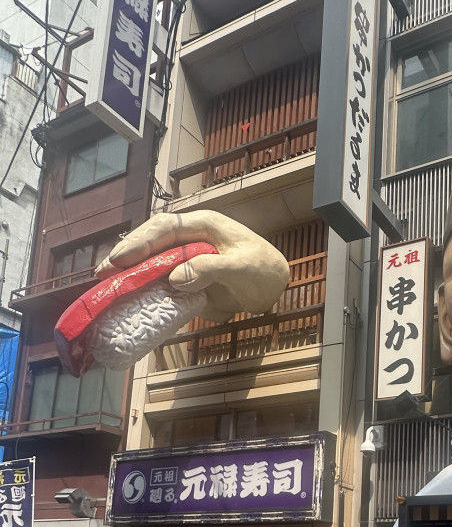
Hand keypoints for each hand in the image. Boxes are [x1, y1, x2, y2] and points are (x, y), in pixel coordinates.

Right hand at [95, 210, 289, 322]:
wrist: (274, 287)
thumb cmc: (263, 269)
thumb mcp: (241, 267)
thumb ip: (211, 269)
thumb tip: (175, 278)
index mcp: (202, 226)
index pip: (165, 228)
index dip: (141, 242)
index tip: (121, 258)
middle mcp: (189, 239)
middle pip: (151, 243)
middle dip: (126, 256)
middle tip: (103, 273)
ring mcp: (186, 260)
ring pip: (152, 263)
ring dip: (130, 274)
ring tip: (105, 286)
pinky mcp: (187, 280)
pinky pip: (161, 284)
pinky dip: (145, 291)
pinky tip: (128, 301)